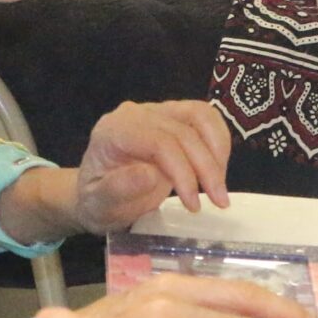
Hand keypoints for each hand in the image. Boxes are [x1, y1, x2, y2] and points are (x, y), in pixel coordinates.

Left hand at [73, 99, 232, 227]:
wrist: (99, 194)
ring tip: (220, 186)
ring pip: (200, 115)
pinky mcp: (173, 116)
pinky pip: (204, 117)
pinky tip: (218, 169)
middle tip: (219, 202)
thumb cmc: (98, 202)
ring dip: (218, 151)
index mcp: (113, 131)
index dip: (182, 171)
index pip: (158, 141)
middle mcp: (135, 114)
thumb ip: (118, 190)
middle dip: (206, 168)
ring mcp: (156, 112)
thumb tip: (149, 174)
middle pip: (183, 130)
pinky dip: (218, 141)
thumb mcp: (100, 205)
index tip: (194, 204)